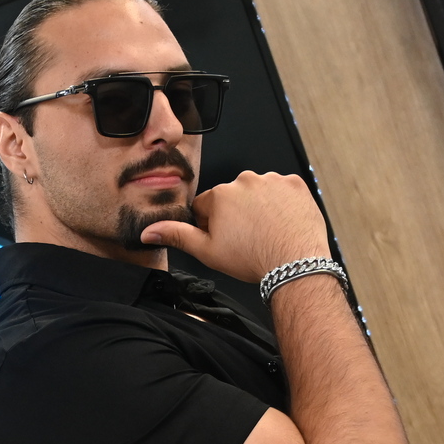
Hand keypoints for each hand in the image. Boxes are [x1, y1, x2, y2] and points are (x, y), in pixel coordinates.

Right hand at [139, 170, 330, 282]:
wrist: (294, 262)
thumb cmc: (253, 258)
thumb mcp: (207, 251)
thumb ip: (176, 236)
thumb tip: (148, 231)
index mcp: (220, 195)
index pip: (206, 206)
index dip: (211, 225)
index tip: (224, 238)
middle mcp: (245, 181)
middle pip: (233, 197)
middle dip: (236, 214)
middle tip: (246, 238)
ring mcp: (272, 180)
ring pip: (258, 193)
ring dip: (259, 208)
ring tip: (266, 232)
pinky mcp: (295, 183)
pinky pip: (283, 190)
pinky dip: (282, 204)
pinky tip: (282, 223)